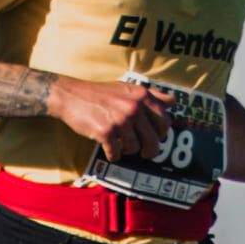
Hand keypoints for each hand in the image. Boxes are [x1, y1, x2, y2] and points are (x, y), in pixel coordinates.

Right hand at [47, 74, 171, 161]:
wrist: (71, 95)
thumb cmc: (101, 94)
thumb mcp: (127, 88)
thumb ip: (151, 95)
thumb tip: (174, 102)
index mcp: (142, 96)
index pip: (165, 121)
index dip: (162, 133)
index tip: (156, 137)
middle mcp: (134, 107)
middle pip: (154, 140)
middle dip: (150, 149)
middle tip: (144, 152)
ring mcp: (120, 120)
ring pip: (134, 148)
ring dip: (127, 150)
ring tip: (119, 144)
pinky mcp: (106, 132)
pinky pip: (116, 153)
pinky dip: (113, 155)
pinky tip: (109, 149)